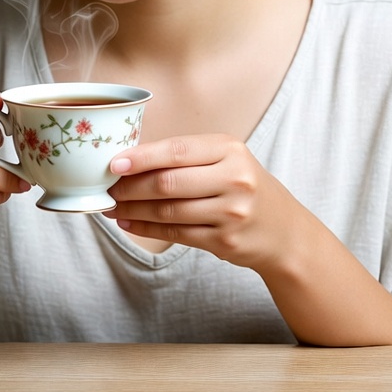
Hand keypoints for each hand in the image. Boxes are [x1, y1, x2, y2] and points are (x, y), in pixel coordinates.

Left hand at [106, 134, 293, 269]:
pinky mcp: (224, 241)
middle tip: (107, 187)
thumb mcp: (226, 160)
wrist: (284, 231)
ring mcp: (231, 212)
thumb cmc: (244, 186)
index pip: (177, 151)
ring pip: (168, 211)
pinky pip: (175, 233)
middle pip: (168, 182)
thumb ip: (186, 157)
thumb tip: (130, 159)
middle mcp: (234, 179)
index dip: (142, 157)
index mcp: (230, 150)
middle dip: (130, 186)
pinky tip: (128, 222)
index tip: (114, 162)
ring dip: (133, 208)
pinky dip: (146, 227)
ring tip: (111, 205)